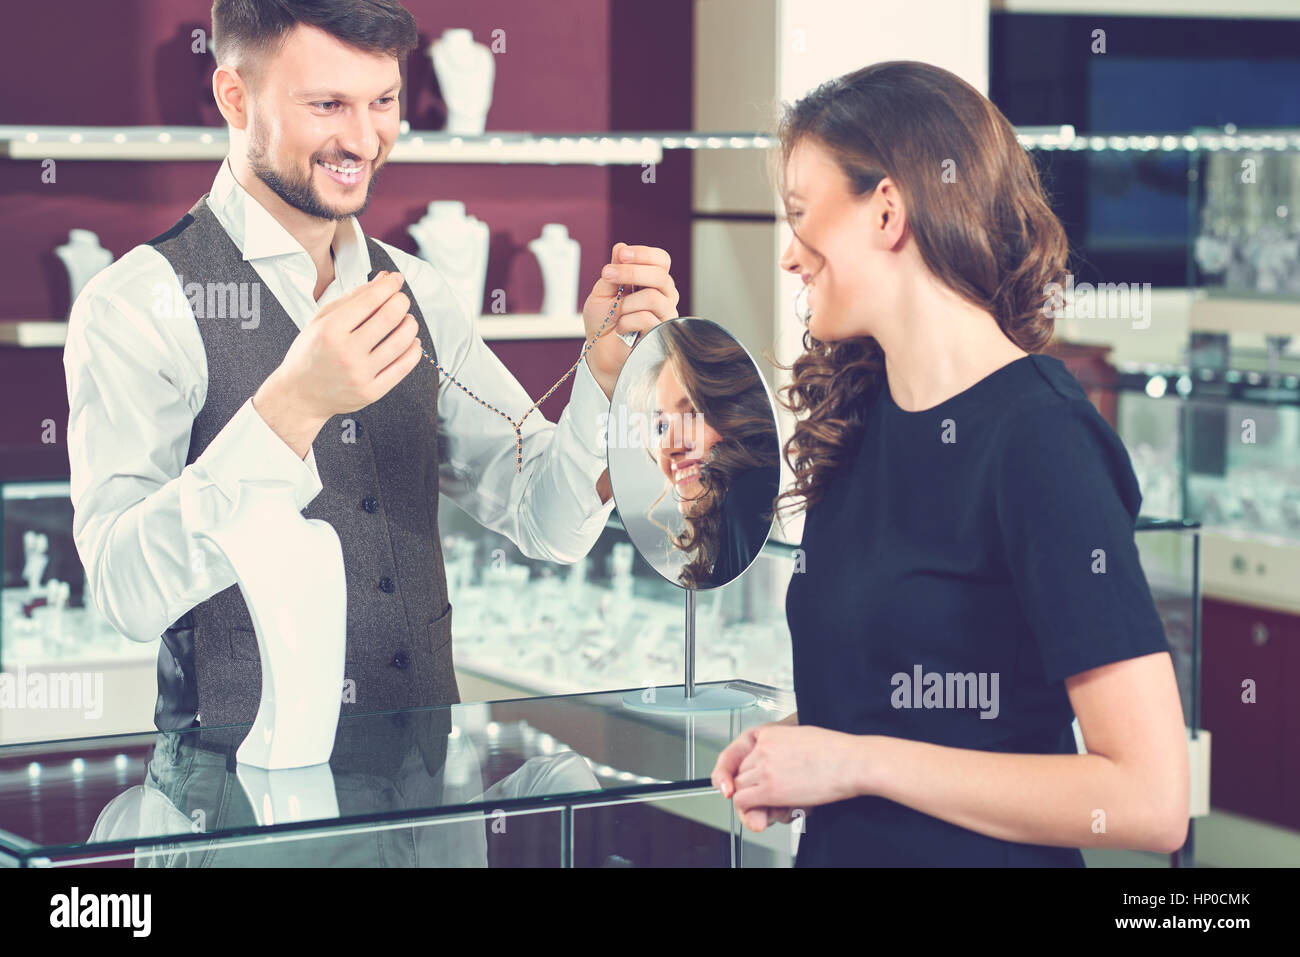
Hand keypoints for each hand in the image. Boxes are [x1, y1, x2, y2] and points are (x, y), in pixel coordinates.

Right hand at [254, 271, 420, 453]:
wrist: (300, 394)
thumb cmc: (310, 355)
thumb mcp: (321, 319)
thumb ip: (353, 298)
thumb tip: (383, 280)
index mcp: (330, 330)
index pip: (370, 300)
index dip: (389, 285)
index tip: (396, 280)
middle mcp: (346, 352)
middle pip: (390, 317)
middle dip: (401, 301)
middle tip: (400, 299)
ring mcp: (360, 374)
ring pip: (402, 341)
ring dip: (411, 324)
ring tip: (406, 320)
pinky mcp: (372, 392)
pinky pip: (404, 367)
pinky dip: (414, 350)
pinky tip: (411, 342)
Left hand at [582, 242, 679, 398]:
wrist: (600, 354)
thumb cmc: (603, 324)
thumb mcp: (602, 292)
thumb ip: (613, 271)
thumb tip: (621, 246)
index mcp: (652, 282)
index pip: (661, 260)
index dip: (643, 254)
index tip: (620, 254)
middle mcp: (664, 297)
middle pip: (660, 275)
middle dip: (630, 271)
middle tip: (607, 275)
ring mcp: (665, 316)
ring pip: (653, 297)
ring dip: (625, 303)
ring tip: (616, 314)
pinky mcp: (662, 335)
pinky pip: (646, 318)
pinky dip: (625, 322)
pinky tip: (621, 329)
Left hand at [713, 724, 871, 831]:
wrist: (851, 762)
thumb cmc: (837, 752)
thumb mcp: (803, 738)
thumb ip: (784, 748)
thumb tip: (780, 763)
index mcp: (771, 733)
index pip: (746, 753)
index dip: (752, 770)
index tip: (755, 779)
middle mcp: (764, 748)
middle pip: (740, 770)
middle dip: (751, 784)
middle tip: (768, 795)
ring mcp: (764, 767)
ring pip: (740, 785)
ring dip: (753, 796)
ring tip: (773, 802)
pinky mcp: (769, 788)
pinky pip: (742, 800)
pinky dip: (749, 807)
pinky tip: (765, 808)